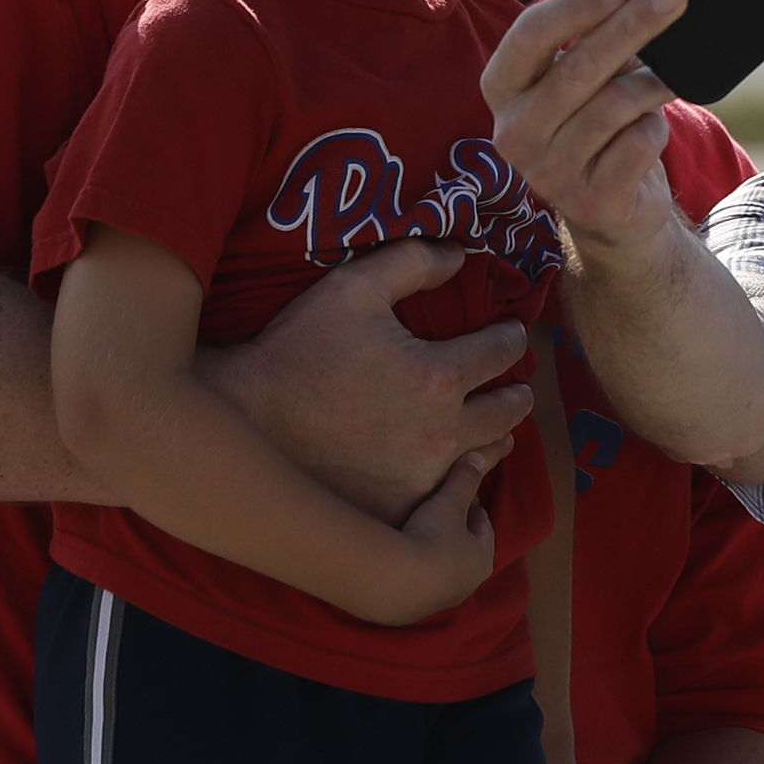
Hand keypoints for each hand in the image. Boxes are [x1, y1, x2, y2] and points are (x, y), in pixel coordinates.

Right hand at [197, 238, 531, 523]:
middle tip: (518, 387)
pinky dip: (463, 479)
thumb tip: (462, 254)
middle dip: (516, 392)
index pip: (501, 352)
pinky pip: (452, 496)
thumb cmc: (297, 349)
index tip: (511, 333)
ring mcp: (421, 479)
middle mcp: (441, 435)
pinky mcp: (400, 509)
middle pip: (507, 412)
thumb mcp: (352, 287)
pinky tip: (459, 469)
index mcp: (437, 377)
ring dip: (498, 436)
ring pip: (488, 456)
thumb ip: (413, 262)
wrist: (245, 422)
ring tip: (498, 429)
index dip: (511, 337)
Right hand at [368, 448, 498, 626]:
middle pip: (464, 553)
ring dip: (435, 555)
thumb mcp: (449, 503)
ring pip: (442, 572)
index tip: (463, 496)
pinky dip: (414, 571)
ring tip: (418, 533)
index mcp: (482, 561)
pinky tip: (400, 559)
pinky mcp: (411, 611)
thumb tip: (480, 456)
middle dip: (456, 533)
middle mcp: (465, 587)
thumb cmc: (433, 537)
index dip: (474, 510)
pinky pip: (417, 585)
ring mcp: (438, 602)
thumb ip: (465, 479)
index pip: (483, 530)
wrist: (396, 581)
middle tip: (440, 512)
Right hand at [483, 0, 686, 245]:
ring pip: (613, 106)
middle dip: (631, 25)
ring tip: (668, 77)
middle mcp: (513, 131)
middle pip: (577, 67)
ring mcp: (546, 172)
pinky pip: (636, 144)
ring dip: (651, 84)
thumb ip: (594, 37)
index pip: (529, 36)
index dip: (576, 5)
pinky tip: (650, 129)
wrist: (610, 208)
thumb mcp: (582, 76)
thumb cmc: (594, 121)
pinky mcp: (587, 202)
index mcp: (502, 87)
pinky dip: (655, 128)